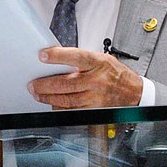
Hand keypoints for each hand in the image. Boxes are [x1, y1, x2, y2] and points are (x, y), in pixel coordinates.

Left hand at [28, 46, 142, 108]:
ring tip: (38, 94)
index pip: (75, 57)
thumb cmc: (115, 73)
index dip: (58, 56)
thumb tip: (57, 60)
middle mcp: (96, 81)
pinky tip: (52, 104)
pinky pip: (72, 111)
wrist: (133, 92)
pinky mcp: (94, 110)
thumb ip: (81, 60)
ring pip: (66, 100)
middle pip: (66, 83)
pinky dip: (60, 108)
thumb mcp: (101, 58)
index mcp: (98, 63)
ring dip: (48, 97)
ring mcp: (95, 97)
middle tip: (32, 84)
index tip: (42, 55)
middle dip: (45, 84)